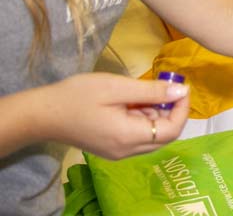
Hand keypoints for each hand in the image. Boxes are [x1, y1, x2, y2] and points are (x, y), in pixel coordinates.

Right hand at [44, 73, 190, 159]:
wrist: (42, 114)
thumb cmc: (77, 96)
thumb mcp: (117, 87)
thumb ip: (152, 91)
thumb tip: (182, 91)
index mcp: (129, 137)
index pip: (172, 130)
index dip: (183, 108)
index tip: (181, 87)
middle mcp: (126, 151)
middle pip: (165, 135)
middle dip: (170, 110)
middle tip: (162, 87)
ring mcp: (118, 152)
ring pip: (152, 135)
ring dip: (155, 113)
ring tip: (139, 93)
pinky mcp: (110, 148)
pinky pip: (137, 136)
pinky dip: (141, 118)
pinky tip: (129, 102)